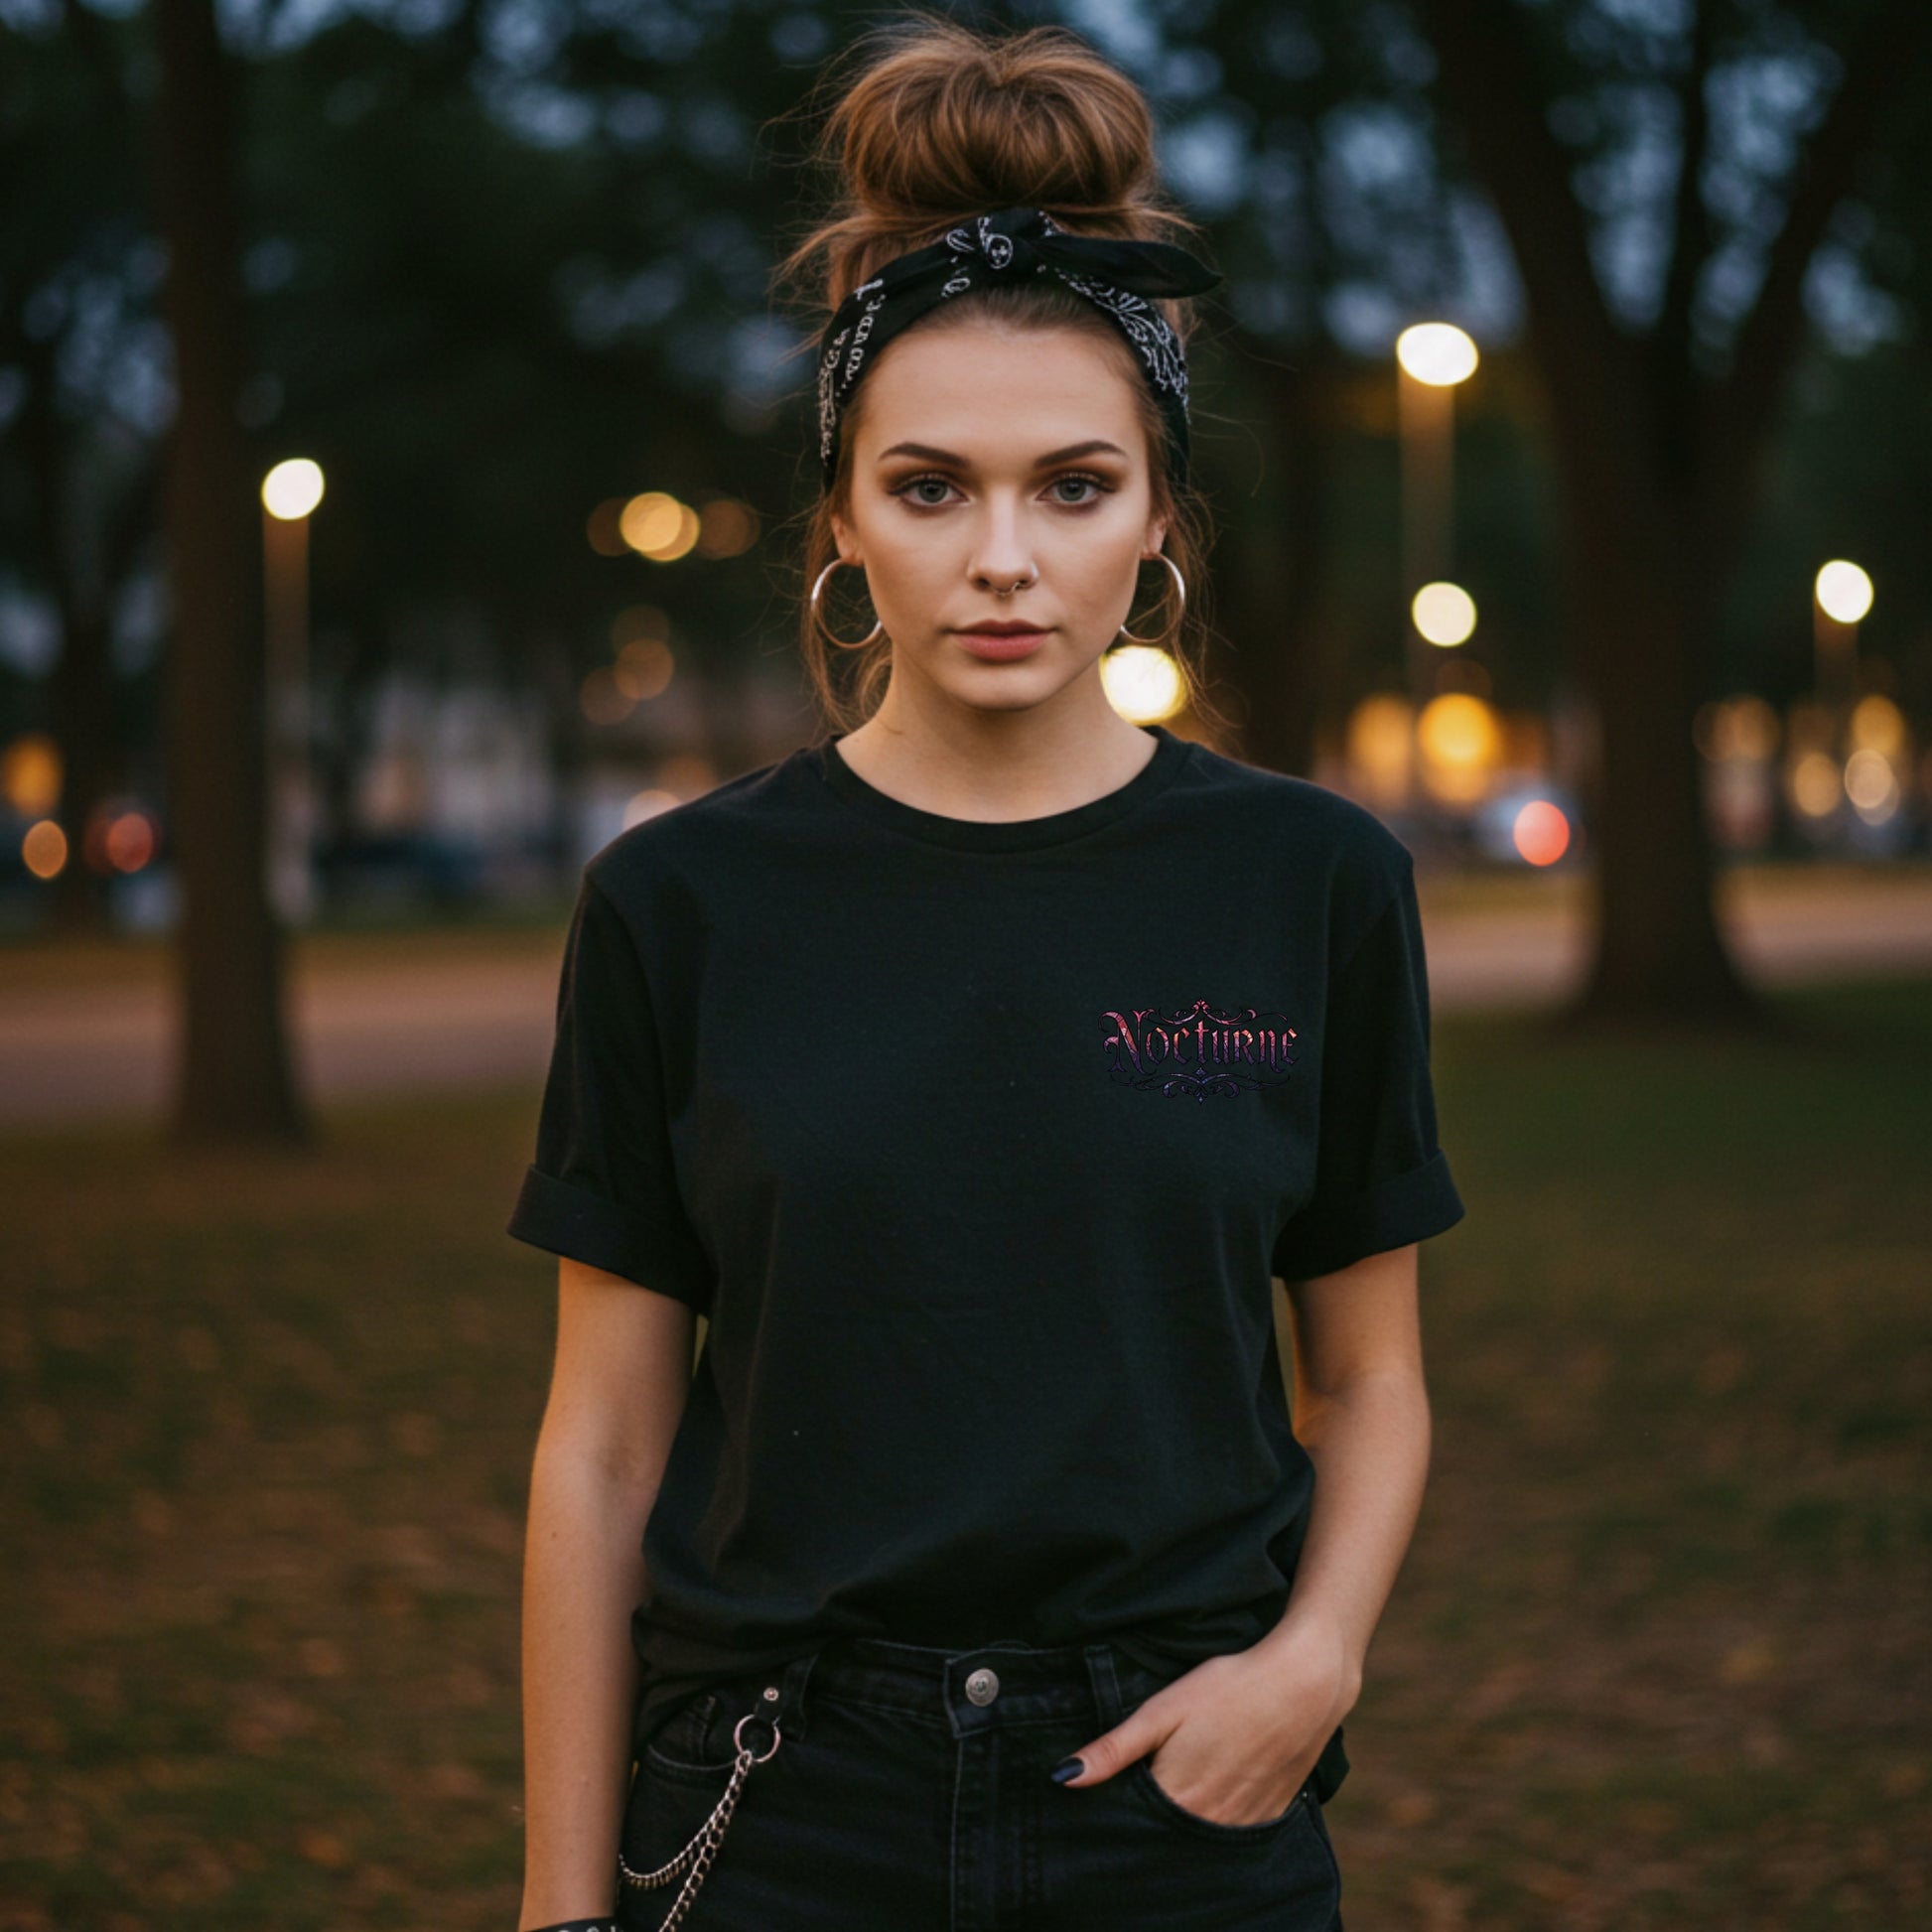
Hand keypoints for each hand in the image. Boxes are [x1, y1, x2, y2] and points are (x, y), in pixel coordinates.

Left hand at [1052, 1627, 1354, 1828]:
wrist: (1304, 1684)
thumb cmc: (1228, 1689)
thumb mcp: (1163, 1709)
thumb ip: (1114, 1748)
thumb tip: (1062, 1777)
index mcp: (1177, 1799)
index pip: (1132, 1828)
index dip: (1116, 1816)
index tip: (1106, 1800)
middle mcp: (1209, 1824)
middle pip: (1164, 1839)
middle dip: (1147, 1825)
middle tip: (1142, 1789)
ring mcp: (1242, 1824)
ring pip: (1197, 1841)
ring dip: (1181, 1827)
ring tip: (1176, 1790)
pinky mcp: (1267, 1816)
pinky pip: (1231, 1836)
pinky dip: (1214, 1825)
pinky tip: (1210, 1795)